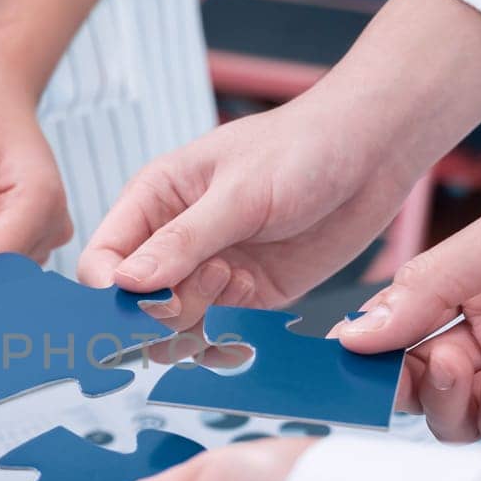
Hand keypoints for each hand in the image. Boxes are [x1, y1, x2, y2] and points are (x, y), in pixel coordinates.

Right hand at [79, 97, 414, 330]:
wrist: (376, 153)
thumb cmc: (306, 146)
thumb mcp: (240, 191)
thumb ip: (184, 240)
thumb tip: (127, 283)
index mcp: (155, 199)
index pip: (104, 259)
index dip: (110, 290)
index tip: (138, 303)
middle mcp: (176, 239)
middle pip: (136, 302)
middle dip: (158, 310)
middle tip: (202, 289)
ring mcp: (211, 269)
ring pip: (175, 323)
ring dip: (198, 320)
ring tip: (236, 277)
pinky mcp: (249, 294)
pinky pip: (221, 331)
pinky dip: (230, 334)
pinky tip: (253, 302)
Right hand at [339, 105, 480, 445]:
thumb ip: (434, 283)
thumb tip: (358, 328)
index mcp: (477, 287)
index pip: (404, 331)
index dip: (373, 350)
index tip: (346, 361)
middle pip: (426, 384)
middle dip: (409, 383)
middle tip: (418, 365)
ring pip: (465, 420)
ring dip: (451, 405)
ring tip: (468, 370)